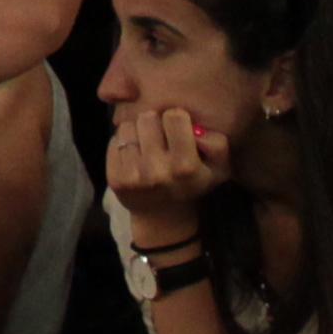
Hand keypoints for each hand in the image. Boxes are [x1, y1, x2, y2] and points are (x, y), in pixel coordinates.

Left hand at [99, 99, 227, 250]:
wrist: (163, 217)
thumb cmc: (192, 185)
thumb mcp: (219, 168)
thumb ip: (217, 144)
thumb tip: (196, 131)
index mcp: (185, 166)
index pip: (174, 116)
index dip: (176, 120)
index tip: (177, 131)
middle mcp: (158, 171)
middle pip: (147, 117)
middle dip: (154, 124)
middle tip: (159, 139)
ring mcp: (133, 176)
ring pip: (128, 126)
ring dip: (137, 132)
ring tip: (146, 147)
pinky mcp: (115, 179)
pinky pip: (114, 141)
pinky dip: (123, 144)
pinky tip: (134, 157)